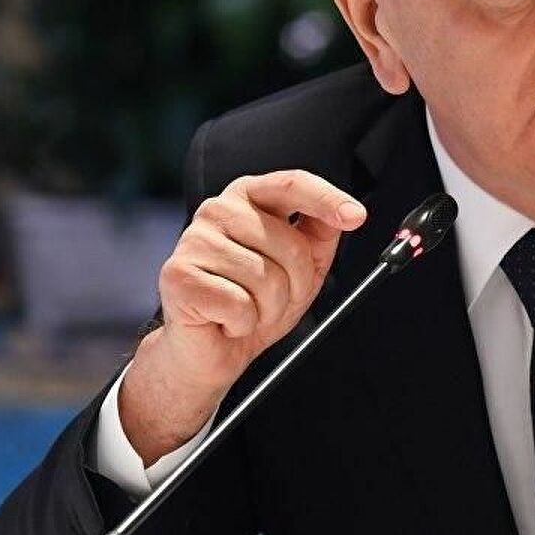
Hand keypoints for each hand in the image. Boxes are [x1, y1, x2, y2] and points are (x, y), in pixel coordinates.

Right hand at [121, 169, 365, 461]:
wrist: (211, 350)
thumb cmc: (253, 303)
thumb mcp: (301, 268)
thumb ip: (319, 235)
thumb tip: (346, 215)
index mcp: (248, 199)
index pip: (291, 185)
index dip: (326, 199)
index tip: (356, 215)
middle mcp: (218, 210)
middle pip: (289, 243)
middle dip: (295, 285)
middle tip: (274, 300)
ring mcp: (194, 240)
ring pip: (266, 278)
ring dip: (268, 309)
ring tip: (248, 310)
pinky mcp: (178, 274)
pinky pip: (239, 304)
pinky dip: (242, 323)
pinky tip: (226, 320)